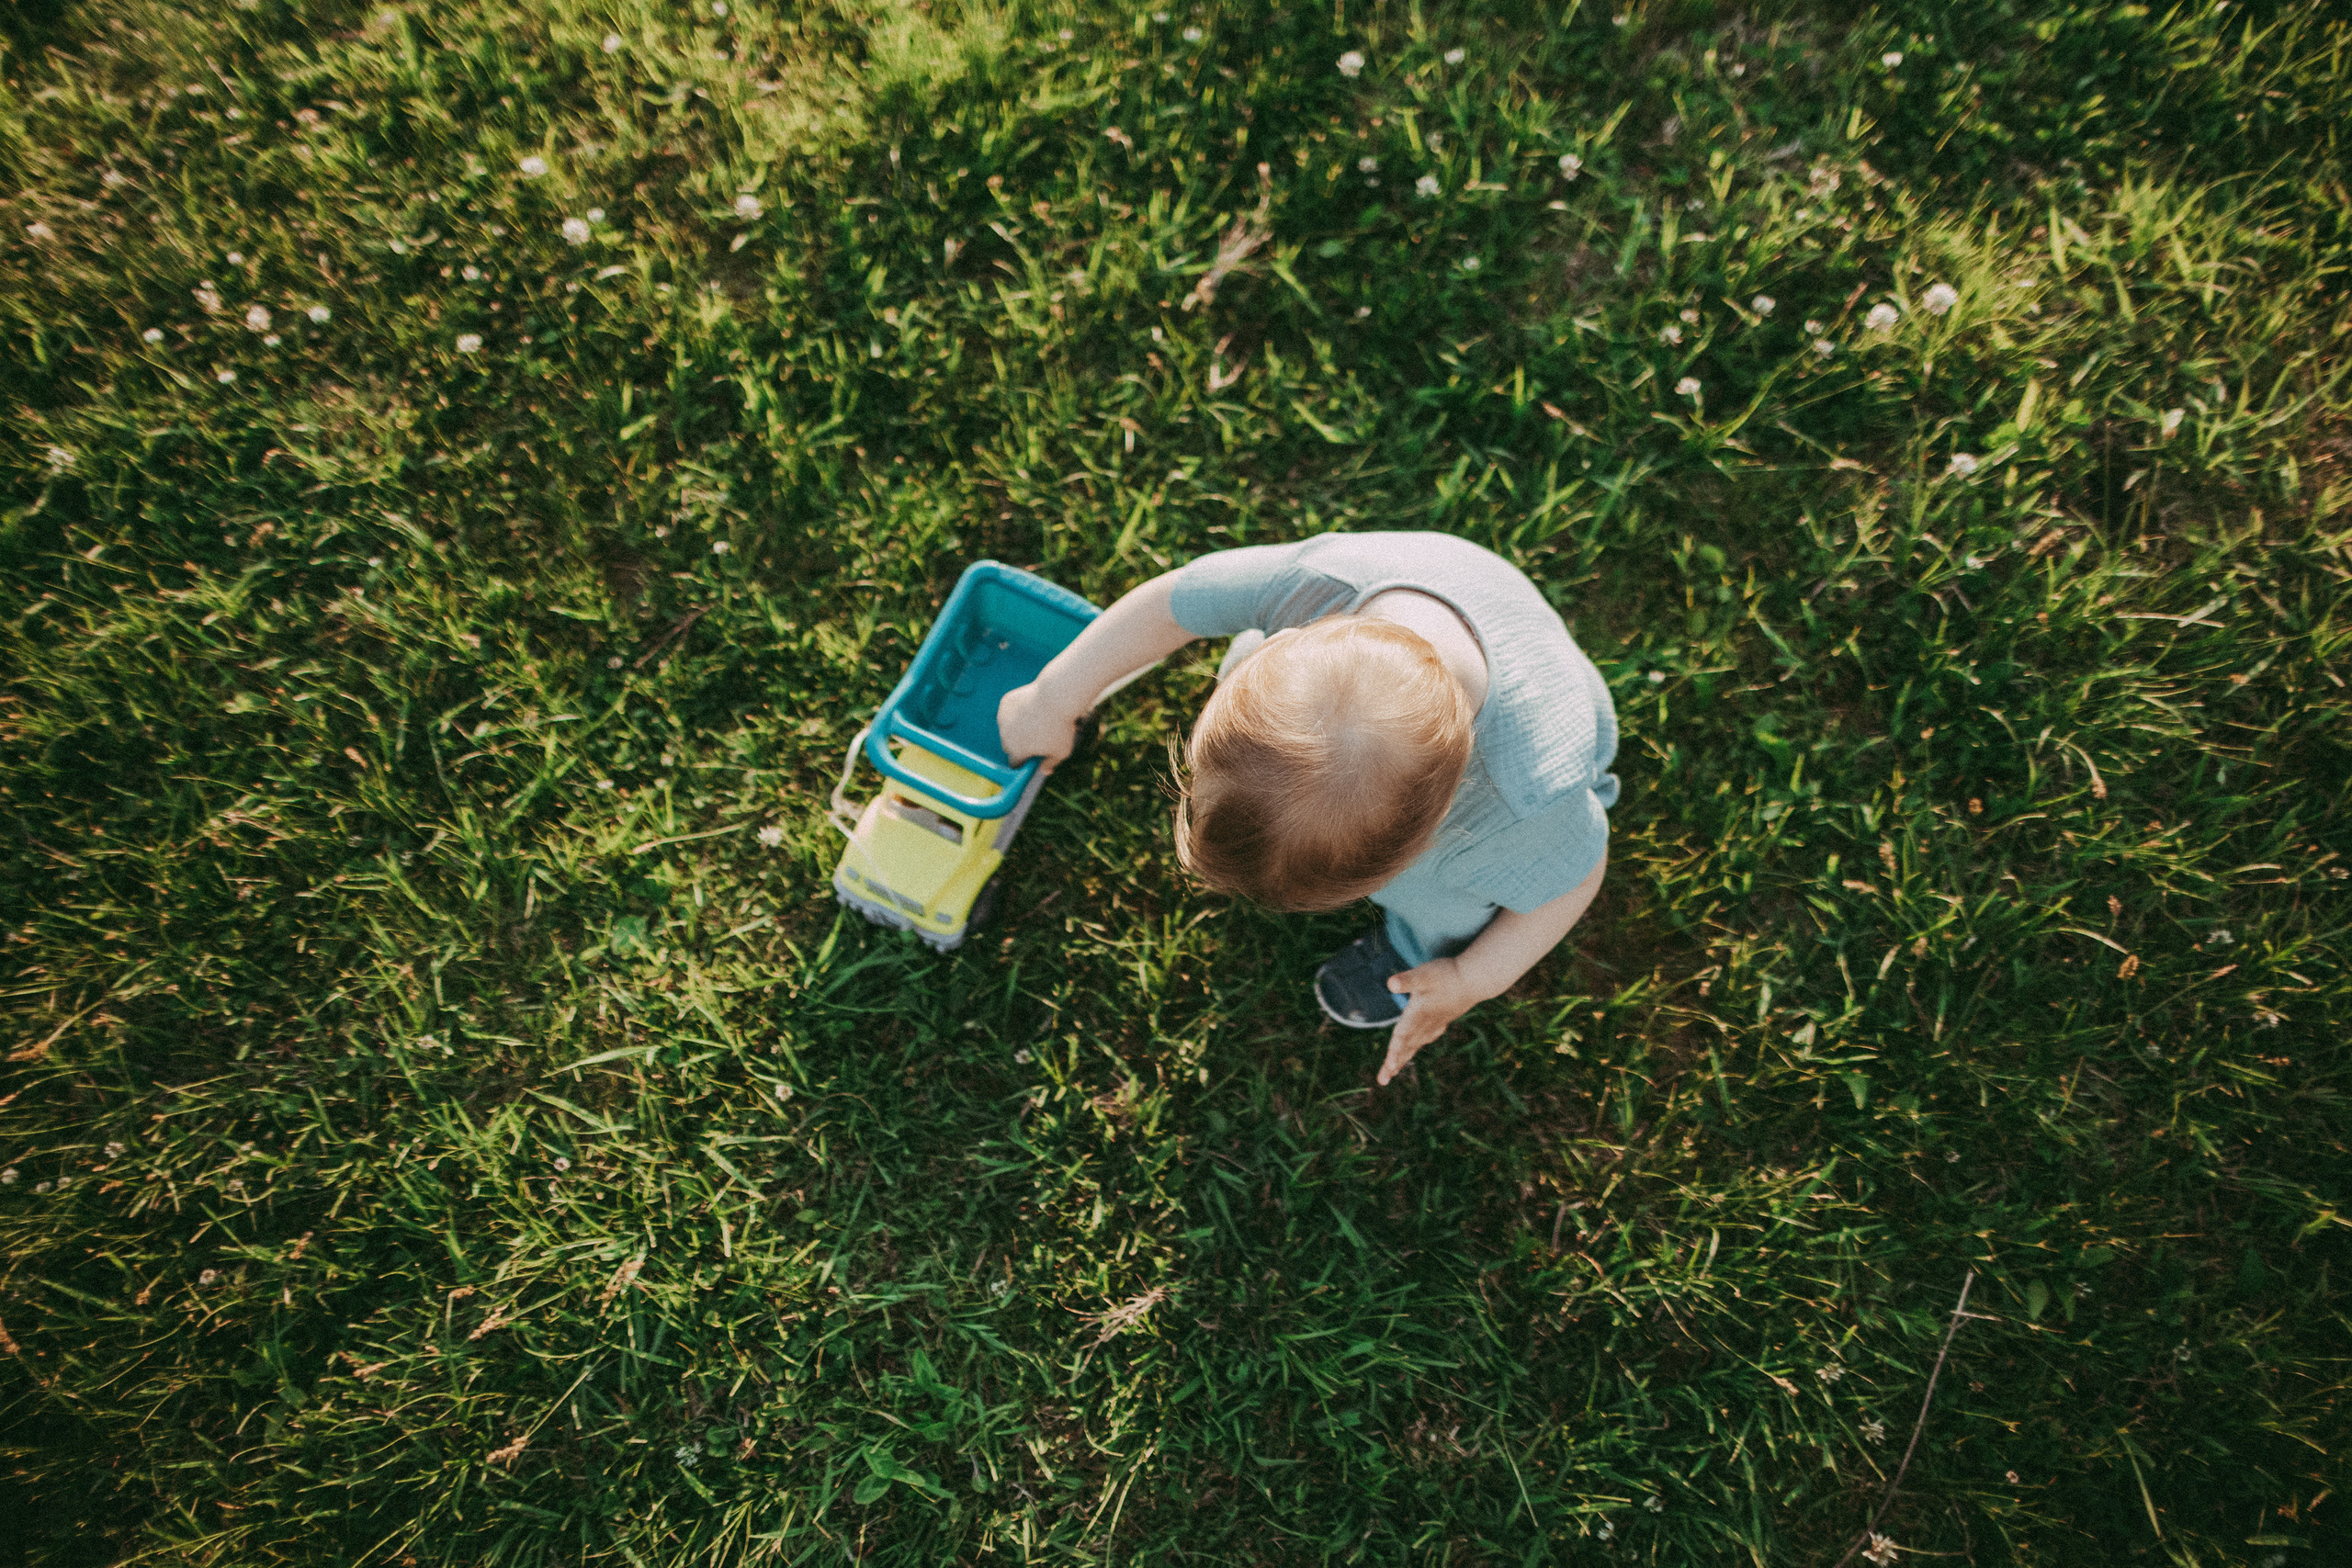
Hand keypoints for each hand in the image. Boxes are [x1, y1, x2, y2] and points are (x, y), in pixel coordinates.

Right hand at [997, 680, 1081, 771]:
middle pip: (1009, 746)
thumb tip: (1044, 771)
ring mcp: (1003, 718)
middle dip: (1019, 744)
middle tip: (1036, 737)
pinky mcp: (1005, 703)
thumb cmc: (1061, 727)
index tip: (1033, 756)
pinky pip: (1008, 711)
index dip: (1024, 762)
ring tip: (1035, 721)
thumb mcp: (1061, 751)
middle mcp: (1005, 737)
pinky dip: (1016, 711)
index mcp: (1016, 752)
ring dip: (1016, 727)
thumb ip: (1051, 764)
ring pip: (1007, 727)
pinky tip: (1031, 707)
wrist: (1055, 697)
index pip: (1014, 764)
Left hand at [1375, 956, 1484, 1084]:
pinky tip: (1418, 1044)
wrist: (1475, 979)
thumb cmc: (1448, 975)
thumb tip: (1390, 983)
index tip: (1389, 1068)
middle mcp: (1426, 1022)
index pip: (1402, 1036)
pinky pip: (1427, 1036)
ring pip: (1416, 1043)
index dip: (1394, 1052)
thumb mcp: (1424, 974)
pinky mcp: (1443, 1017)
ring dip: (1404, 1056)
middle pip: (1407, 1045)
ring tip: (1394, 1070)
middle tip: (1383, 1080)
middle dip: (1394, 1063)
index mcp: (1418, 1014)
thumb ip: (1407, 980)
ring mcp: (1436, 1022)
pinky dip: (1418, 1044)